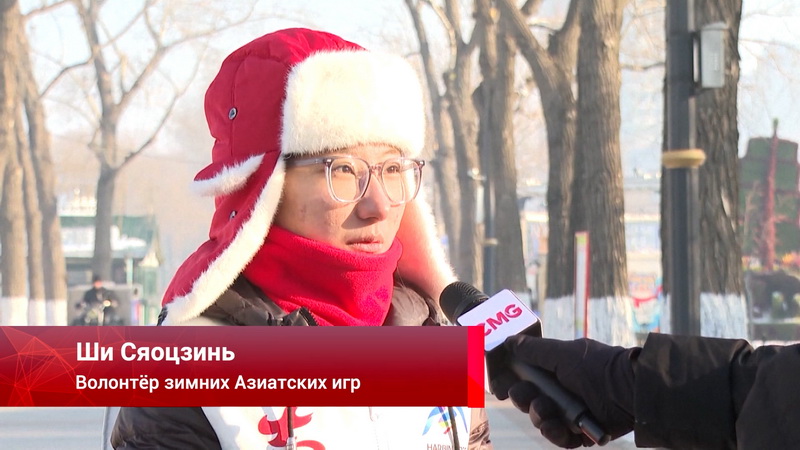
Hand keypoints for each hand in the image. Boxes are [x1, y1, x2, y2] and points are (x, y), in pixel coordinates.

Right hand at [491, 335, 638, 447]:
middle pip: (530, 400)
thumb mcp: (563, 354)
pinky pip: (559, 437)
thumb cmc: (597, 367)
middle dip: (524, 399)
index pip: (527, 378)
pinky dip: (554, 433)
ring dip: (539, 416)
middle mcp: (562, 391)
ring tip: (546, 411)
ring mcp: (571, 413)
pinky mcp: (580, 434)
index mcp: (557, 370)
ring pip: (541, 420)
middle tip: (525, 396)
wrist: (629, 392)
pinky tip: (555, 426)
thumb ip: (534, 350)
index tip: (500, 386)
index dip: (513, 382)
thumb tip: (509, 341)